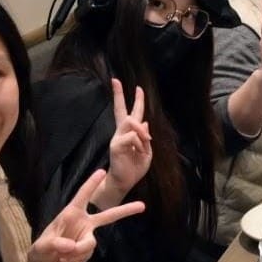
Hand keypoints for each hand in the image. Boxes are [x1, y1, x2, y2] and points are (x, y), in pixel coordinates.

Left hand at [29, 169, 145, 261]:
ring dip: (78, 249)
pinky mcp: (88, 251)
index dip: (91, 184)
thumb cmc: (40, 253)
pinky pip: (87, 252)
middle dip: (125, 210)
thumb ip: (55, 244)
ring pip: (91, 241)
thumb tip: (73, 245)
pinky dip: (76, 257)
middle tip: (143, 205)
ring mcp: (87, 237)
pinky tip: (66, 259)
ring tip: (63, 255)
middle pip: (107, 216)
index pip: (82, 196)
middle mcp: (82, 223)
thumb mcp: (41, 247)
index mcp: (70, 214)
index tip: (102, 171)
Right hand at [96, 79, 150, 208]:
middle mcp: (121, 133)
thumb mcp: (146, 151)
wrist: (124, 181)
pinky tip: (140, 151)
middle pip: (120, 110)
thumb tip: (144, 122)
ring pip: (130, 122)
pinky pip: (132, 137)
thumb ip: (145, 138)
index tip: (137, 87)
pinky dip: (140, 143)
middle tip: (115, 80)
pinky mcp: (116, 145)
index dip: (135, 101)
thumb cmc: (134, 168)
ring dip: (142, 131)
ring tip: (146, 143)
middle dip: (118, 95)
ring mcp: (117, 138)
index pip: (130, 114)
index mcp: (129, 133)